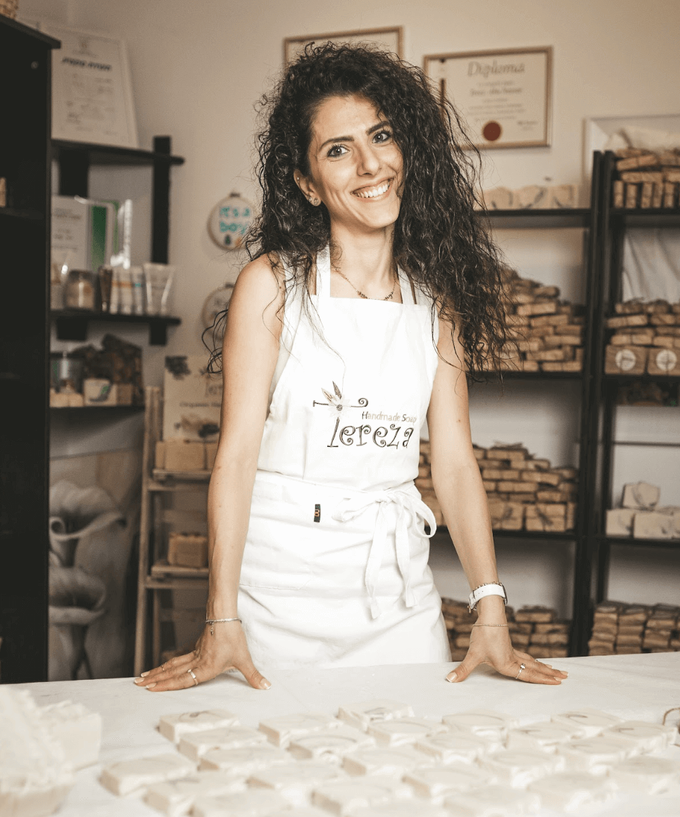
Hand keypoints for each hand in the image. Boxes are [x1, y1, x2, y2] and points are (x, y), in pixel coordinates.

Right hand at [134, 621, 269, 691]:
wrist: (226, 615)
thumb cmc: (233, 636)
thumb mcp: (244, 659)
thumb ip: (253, 676)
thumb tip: (265, 687)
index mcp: (206, 667)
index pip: (184, 680)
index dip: (167, 685)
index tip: (152, 689)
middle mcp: (197, 662)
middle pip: (172, 673)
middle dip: (155, 680)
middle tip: (138, 685)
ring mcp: (194, 655)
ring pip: (172, 665)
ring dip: (157, 673)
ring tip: (142, 678)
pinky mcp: (195, 649)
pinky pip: (177, 660)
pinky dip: (166, 665)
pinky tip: (160, 669)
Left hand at [445, 624, 567, 684]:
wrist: (489, 613)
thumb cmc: (484, 633)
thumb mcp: (473, 653)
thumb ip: (463, 669)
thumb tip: (450, 680)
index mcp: (508, 664)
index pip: (529, 676)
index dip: (543, 680)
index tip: (557, 683)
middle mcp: (513, 658)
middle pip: (535, 668)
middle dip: (549, 674)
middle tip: (564, 678)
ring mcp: (511, 650)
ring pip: (531, 661)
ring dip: (543, 667)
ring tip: (555, 670)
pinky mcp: (507, 644)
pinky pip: (525, 656)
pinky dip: (533, 660)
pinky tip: (532, 660)